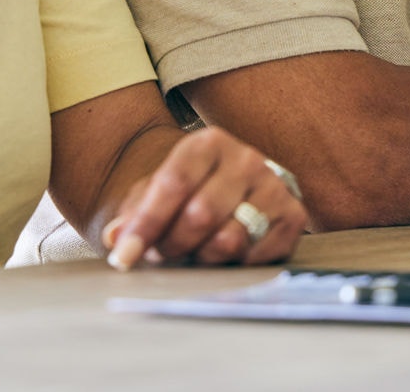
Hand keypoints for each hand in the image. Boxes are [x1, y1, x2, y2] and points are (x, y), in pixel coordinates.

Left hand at [96, 127, 306, 269]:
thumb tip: (116, 238)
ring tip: (192, 253)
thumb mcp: (156, 192)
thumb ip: (134, 214)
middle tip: (163, 254)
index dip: (146, 224)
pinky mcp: (293, 216)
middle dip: (173, 245)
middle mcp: (245, 159)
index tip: (124, 257)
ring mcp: (273, 186)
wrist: (232, 188)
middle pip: (201, 214)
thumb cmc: (189, 193)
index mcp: (208, 143)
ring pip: (230, 239)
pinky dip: (234, 265)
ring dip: (202, 257)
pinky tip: (224, 257)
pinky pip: (257, 256)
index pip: (173, 184)